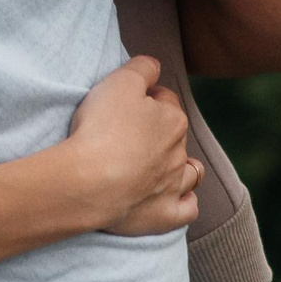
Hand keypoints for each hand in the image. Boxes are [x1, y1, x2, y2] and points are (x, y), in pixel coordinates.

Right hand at [58, 55, 201, 235]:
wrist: (89, 182)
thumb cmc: (102, 128)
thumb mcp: (119, 82)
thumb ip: (142, 68)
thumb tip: (155, 66)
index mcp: (172, 119)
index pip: (165, 99)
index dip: (147, 96)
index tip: (127, 100)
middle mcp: (178, 153)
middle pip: (175, 135)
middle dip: (159, 131)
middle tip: (128, 131)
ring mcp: (173, 186)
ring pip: (191, 173)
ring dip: (182, 167)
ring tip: (161, 165)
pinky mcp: (164, 215)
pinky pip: (187, 209)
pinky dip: (184, 202)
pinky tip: (174, 198)